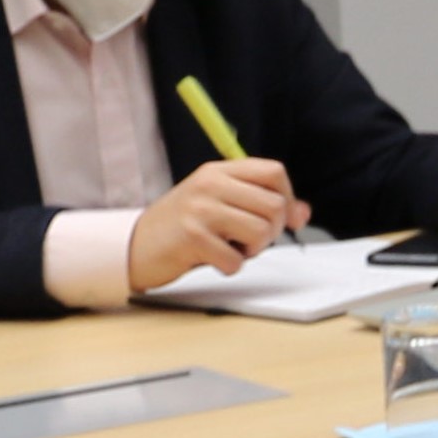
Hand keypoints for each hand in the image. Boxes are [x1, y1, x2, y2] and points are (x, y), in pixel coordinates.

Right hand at [126, 158, 296, 291]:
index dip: (287, 197)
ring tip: (230, 248)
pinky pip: (236, 260)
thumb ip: (260, 204)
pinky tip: (212, 259)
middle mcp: (210, 184)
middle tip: (248, 240)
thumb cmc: (182, 227)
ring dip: (253, 250)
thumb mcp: (220, 205)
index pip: (274, 171)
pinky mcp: (192, 237)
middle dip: (272, 231)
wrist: (134, 246)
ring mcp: (200, 209)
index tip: (284, 218)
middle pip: (274, 204)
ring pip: (262, 231)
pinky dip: (230, 266)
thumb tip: (303, 212)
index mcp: (219, 171)